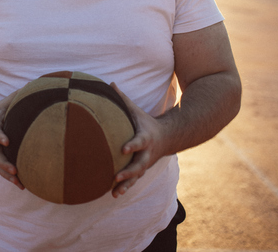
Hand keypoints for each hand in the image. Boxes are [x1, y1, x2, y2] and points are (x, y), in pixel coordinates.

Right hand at [0, 92, 23, 188]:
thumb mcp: (1, 105)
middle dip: (4, 163)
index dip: (0, 137)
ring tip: (19, 182)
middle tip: (14, 169)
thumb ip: (16, 97)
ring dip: (8, 175)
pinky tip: (22, 186)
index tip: (7, 140)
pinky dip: (10, 179)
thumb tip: (33, 83)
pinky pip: (0, 171)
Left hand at [110, 83, 167, 197]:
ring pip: (137, 176)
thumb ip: (123, 98)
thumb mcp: (136, 110)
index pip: (139, 142)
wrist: (167, 137)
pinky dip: (125, 187)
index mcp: (145, 137)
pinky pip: (134, 180)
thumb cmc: (145, 122)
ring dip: (126, 184)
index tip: (122, 149)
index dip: (132, 145)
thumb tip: (110, 83)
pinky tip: (114, 195)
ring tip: (115, 192)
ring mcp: (146, 163)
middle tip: (117, 176)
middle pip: (139, 164)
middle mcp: (147, 153)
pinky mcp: (142, 170)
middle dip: (129, 171)